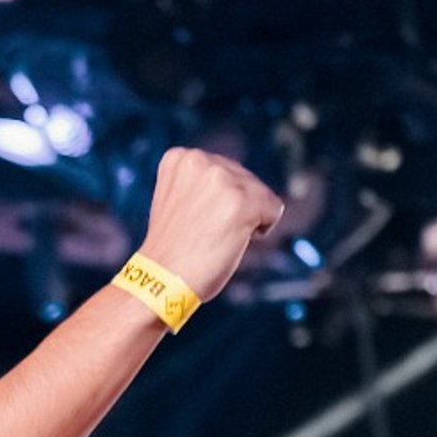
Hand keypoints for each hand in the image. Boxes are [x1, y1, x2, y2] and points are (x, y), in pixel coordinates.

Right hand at [142, 147, 282, 304]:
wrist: (162, 279)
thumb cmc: (173, 248)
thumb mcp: (178, 199)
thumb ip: (202, 182)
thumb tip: (242, 181)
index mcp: (181, 157)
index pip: (225, 171)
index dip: (218, 201)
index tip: (195, 220)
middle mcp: (200, 160)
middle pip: (246, 180)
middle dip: (235, 208)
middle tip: (206, 232)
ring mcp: (221, 179)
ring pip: (261, 194)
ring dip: (247, 219)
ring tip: (216, 236)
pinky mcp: (242, 200)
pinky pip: (274, 209)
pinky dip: (262, 229)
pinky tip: (233, 240)